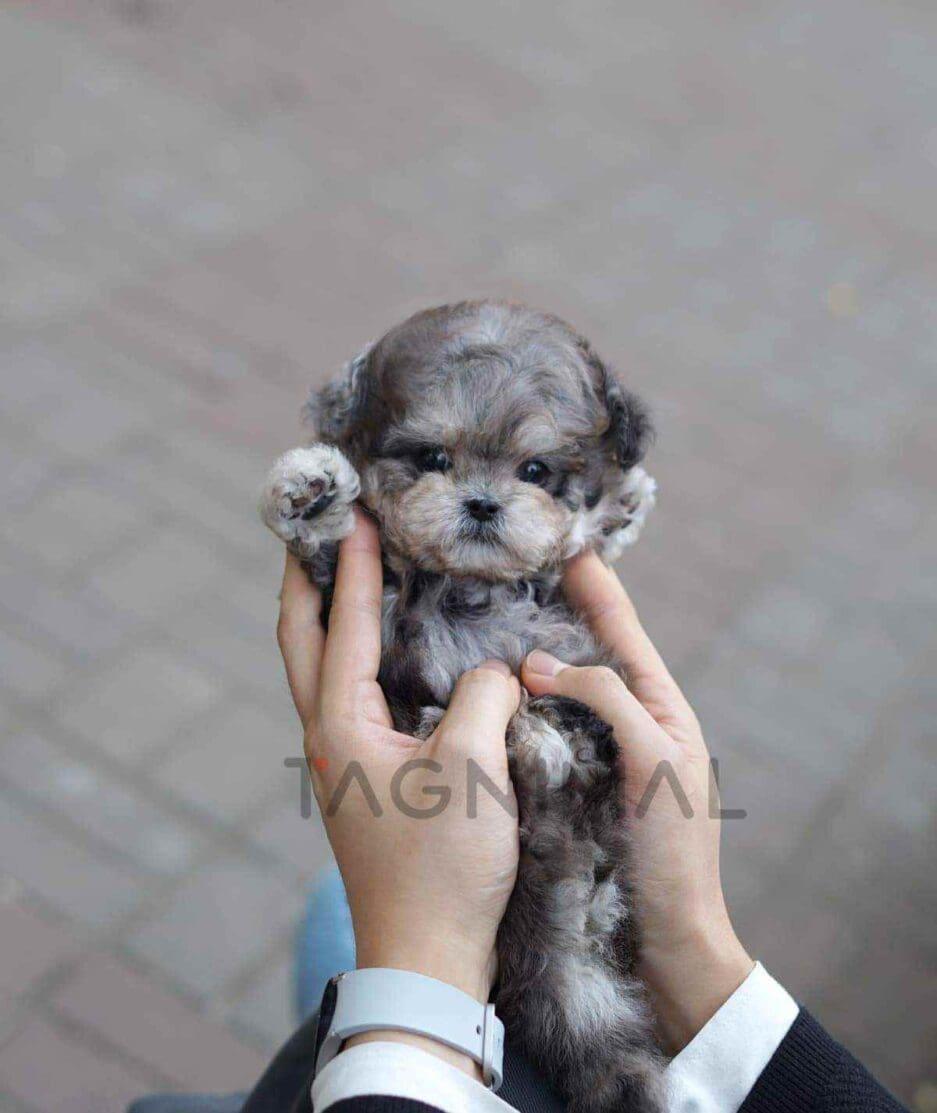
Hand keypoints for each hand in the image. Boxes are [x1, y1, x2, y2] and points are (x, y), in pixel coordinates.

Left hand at [277, 512, 520, 1074]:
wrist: (428, 956)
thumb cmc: (445, 867)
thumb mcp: (473, 768)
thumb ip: (484, 696)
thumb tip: (495, 672)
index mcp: (341, 723)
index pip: (343, 622)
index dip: (351, 562)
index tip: (354, 510)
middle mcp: (329, 733)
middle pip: (302, 637)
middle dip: (308, 578)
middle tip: (320, 527)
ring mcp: (345, 757)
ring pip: (325, 666)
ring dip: (334, 612)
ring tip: (353, 566)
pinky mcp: (369, 776)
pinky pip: (361, 694)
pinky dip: (370, 654)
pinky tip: (403, 643)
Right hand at [521, 550, 752, 1053]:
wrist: (667, 935)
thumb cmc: (672, 848)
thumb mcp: (655, 759)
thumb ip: (606, 700)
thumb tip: (539, 666)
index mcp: (660, 708)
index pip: (623, 632)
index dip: (597, 587)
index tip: (570, 543)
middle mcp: (629, 723)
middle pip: (589, 653)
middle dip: (558, 610)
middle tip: (518, 571)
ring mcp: (599, 755)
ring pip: (562, 691)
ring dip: (533, 655)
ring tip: (495, 618)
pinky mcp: (573, 785)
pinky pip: (544, 730)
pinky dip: (521, 704)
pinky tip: (492, 692)